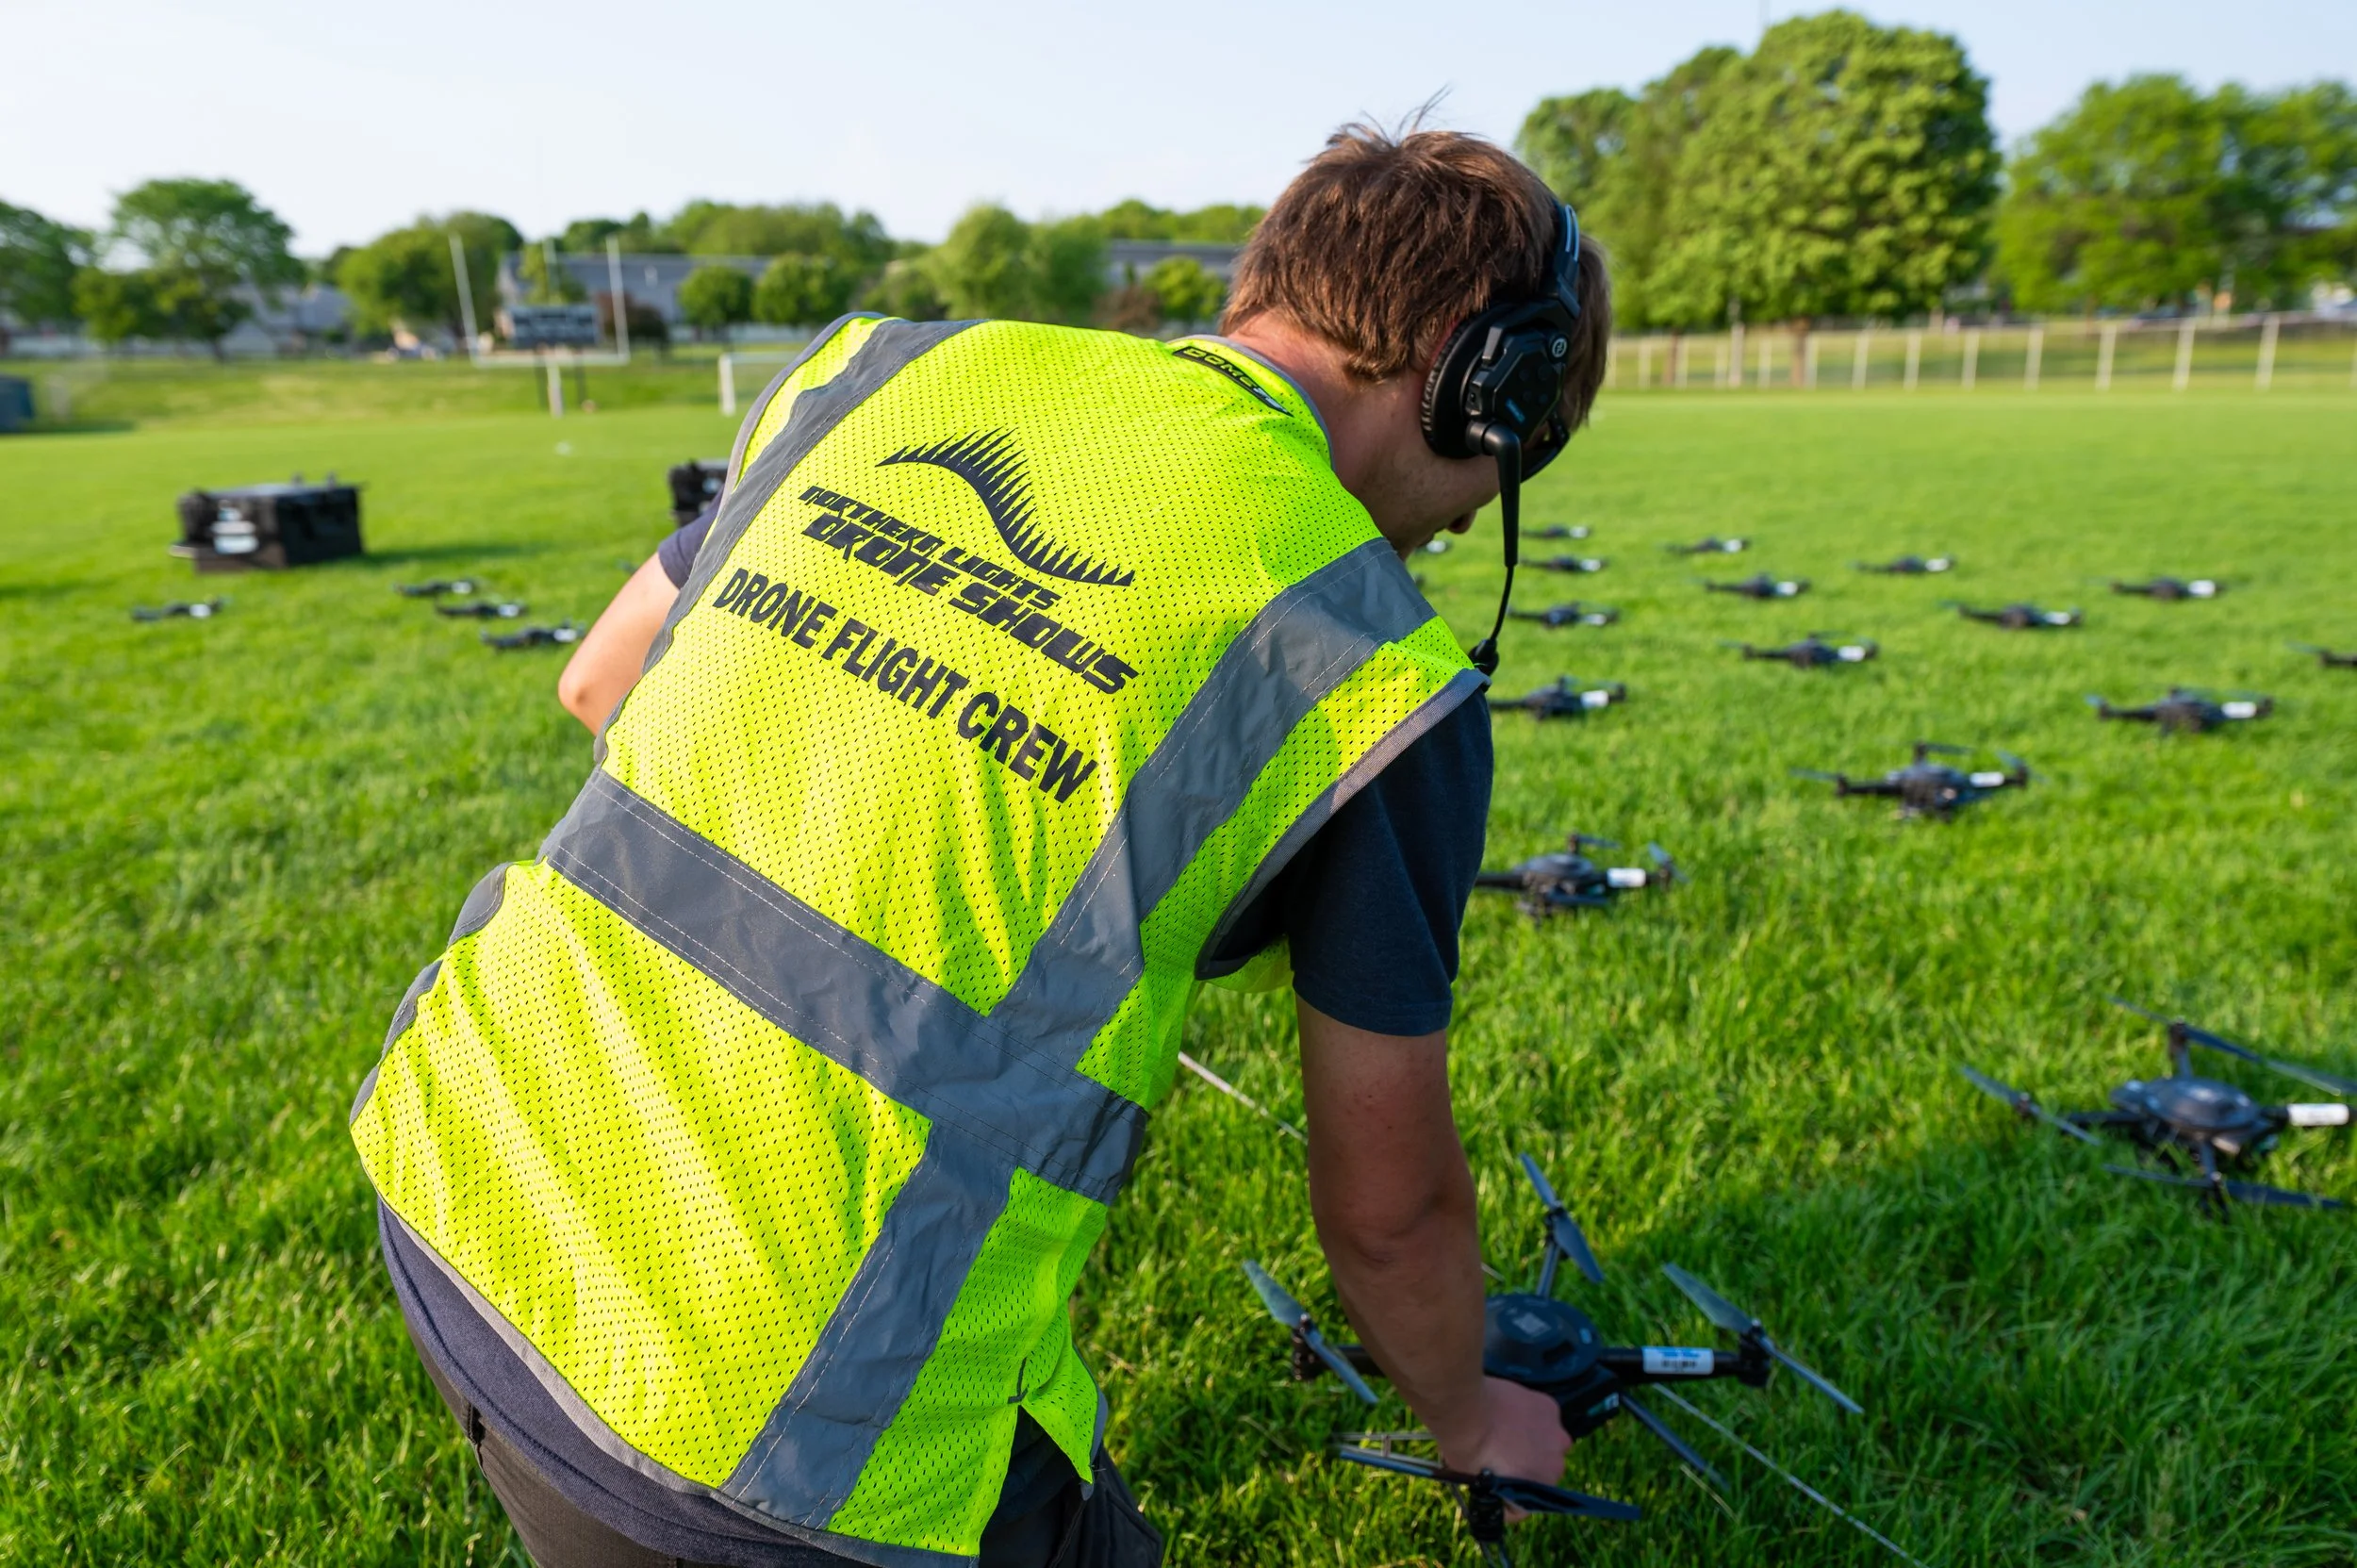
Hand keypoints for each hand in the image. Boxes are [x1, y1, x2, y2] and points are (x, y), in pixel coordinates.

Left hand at [1433, 1376, 1571, 1514]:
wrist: (1466, 1407)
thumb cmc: (1467, 1449)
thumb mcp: (1477, 1482)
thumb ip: (1495, 1489)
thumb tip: (1495, 1485)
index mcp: (1536, 1491)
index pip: (1524, 1503)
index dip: (1507, 1495)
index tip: (1494, 1484)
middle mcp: (1555, 1468)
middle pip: (1543, 1472)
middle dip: (1526, 1466)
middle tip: (1501, 1453)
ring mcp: (1556, 1436)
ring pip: (1550, 1444)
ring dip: (1536, 1441)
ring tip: (1509, 1430)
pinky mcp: (1551, 1410)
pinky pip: (1545, 1418)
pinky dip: (1533, 1417)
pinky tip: (1513, 1410)